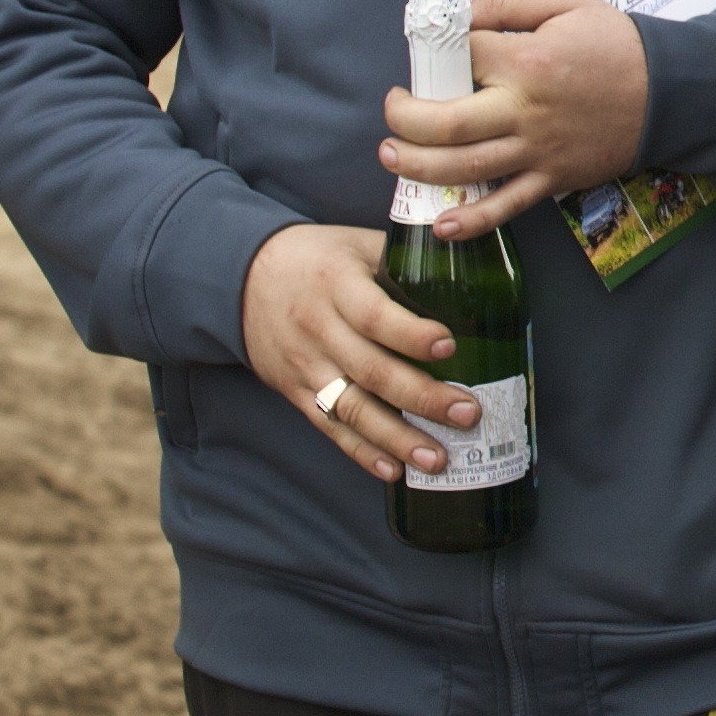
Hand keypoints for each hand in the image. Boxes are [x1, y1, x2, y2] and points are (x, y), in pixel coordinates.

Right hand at [240, 222, 477, 480]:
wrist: (243, 278)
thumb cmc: (318, 258)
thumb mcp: (357, 244)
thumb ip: (405, 259)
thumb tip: (472, 268)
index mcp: (338, 285)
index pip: (375, 315)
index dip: (411, 334)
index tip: (450, 347)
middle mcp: (319, 330)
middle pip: (371, 370)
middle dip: (422, 397)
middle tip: (467, 413)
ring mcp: (306, 366)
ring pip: (352, 408)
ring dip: (397, 438)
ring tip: (438, 459)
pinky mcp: (295, 392)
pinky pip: (330, 427)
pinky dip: (361, 452)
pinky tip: (394, 471)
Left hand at [380, 0, 648, 236]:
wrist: (671, 92)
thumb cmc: (617, 44)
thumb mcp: (567, 2)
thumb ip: (509, 3)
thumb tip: (462, 16)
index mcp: (529, 61)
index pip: (462, 57)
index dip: (436, 52)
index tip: (429, 53)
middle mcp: (526, 110)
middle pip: (445, 123)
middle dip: (404, 119)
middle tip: (394, 110)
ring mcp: (538, 151)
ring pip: (463, 168)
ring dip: (417, 166)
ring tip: (392, 155)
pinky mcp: (552, 179)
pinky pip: (507, 206)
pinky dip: (472, 221)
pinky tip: (441, 223)